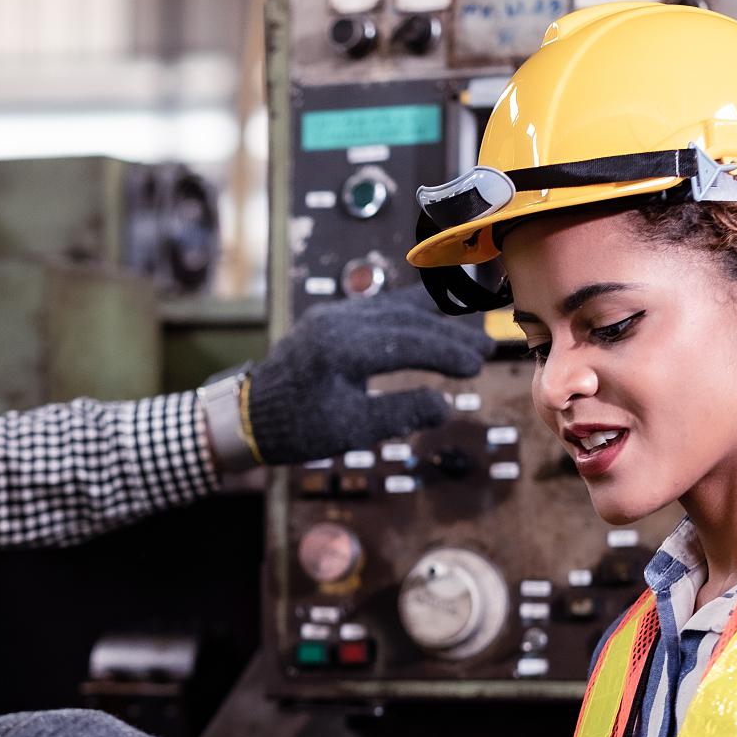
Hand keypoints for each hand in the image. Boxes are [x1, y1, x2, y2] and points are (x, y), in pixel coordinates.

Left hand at [244, 291, 495, 464]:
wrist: (250, 414)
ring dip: (433, 318)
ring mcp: (333, 315)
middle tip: (486, 346)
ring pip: (394, 308)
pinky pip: (378, 307)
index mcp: (342, 348)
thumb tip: (445, 405)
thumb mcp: (350, 430)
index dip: (447, 352)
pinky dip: (409, 312)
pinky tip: (431, 314)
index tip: (477, 364)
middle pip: (406, 320)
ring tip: (468, 329)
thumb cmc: (298, 427)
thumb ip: (399, 414)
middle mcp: (338, 322)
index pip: (408, 343)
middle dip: (448, 334)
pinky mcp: (331, 318)